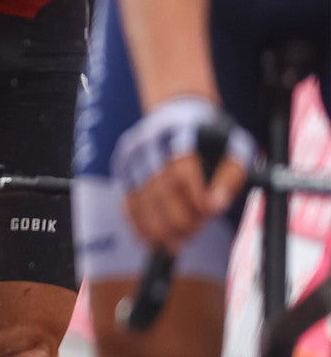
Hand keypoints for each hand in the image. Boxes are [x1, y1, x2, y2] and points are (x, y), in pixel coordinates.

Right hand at [112, 99, 254, 253]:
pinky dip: (138, 225)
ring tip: (175, 244)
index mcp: (180, 136)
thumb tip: (216, 206)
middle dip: (178, 218)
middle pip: (161, 190)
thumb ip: (230, 177)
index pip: (183, 170)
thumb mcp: (232, 148)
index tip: (208, 213)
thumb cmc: (209, 137)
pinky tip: (152, 239)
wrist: (176, 112)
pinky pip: (128, 204)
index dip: (194, 195)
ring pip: (142, 201)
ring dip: (159, 228)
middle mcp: (152, 147)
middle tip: (193, 232)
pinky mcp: (124, 172)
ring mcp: (134, 160)